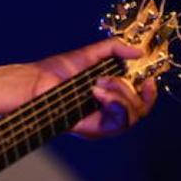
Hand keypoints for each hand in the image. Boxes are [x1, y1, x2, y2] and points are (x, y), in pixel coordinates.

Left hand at [0, 36, 155, 138]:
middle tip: (109, 78)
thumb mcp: (88, 54)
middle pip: (139, 111)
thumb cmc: (53, 71)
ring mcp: (99, 123)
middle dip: (132, 91)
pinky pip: (116, 124)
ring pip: (131, 118)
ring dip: (121, 97)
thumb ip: (114, 49)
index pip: (138, 100)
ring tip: (98, 84)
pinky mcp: (91, 130)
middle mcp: (106, 113)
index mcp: (108, 97)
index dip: (149, 92)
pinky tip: (97, 91)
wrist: (31, 84)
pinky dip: (112, 104)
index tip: (149, 79)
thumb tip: (139, 51)